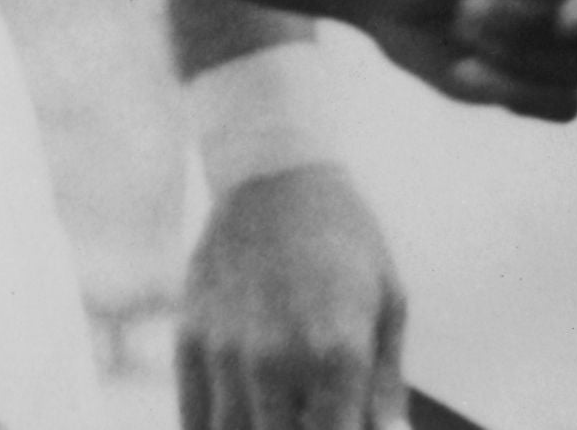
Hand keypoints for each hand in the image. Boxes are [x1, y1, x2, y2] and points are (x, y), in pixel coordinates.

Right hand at [177, 164, 404, 429]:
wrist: (275, 173)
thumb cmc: (344, 236)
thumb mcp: (388, 300)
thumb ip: (386, 383)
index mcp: (337, 351)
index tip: (343, 421)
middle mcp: (277, 360)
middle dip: (303, 428)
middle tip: (315, 407)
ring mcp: (226, 356)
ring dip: (261, 428)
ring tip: (285, 404)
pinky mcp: (188, 346)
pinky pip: (192, 424)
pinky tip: (248, 410)